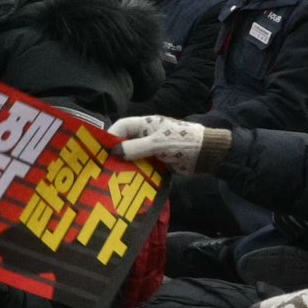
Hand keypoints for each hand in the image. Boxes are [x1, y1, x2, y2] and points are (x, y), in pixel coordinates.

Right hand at [109, 114, 227, 173]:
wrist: (208, 155)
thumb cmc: (183, 142)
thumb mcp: (158, 143)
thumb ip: (136, 147)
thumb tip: (114, 152)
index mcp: (146, 124)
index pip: (121, 127)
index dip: (110, 137)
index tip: (100, 151)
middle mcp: (146, 135)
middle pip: (125, 143)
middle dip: (115, 154)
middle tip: (102, 168)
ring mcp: (152, 149)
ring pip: (132, 156)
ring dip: (124, 165)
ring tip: (111, 178)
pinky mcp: (158, 161)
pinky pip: (142, 166)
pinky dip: (136, 172)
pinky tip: (127, 182)